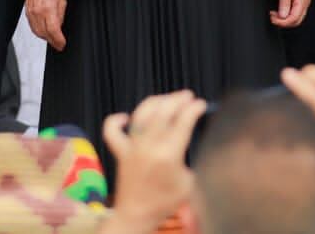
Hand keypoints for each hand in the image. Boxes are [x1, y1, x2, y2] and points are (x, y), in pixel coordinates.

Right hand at [26, 0, 67, 51]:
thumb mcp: (62, 1)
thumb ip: (60, 16)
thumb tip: (59, 28)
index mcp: (48, 9)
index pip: (53, 30)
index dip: (58, 40)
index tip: (62, 44)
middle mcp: (38, 13)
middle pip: (45, 34)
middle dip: (53, 41)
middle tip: (59, 45)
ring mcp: (31, 14)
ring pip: (37, 32)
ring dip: (46, 38)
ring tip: (53, 40)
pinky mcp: (27, 14)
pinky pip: (33, 27)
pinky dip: (39, 33)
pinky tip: (44, 33)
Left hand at [99, 91, 205, 233]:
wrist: (136, 217)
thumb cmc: (164, 203)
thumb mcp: (190, 183)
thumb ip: (194, 160)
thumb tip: (202, 141)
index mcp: (169, 155)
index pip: (183, 121)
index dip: (194, 109)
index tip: (201, 104)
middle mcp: (149, 147)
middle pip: (164, 111)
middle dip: (178, 99)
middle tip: (188, 96)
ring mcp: (132, 148)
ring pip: (142, 113)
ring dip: (156, 101)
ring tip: (167, 99)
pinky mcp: (120, 152)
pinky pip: (112, 131)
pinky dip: (117, 120)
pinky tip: (126, 117)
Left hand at [271, 0, 310, 27]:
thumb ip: (284, 3)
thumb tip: (283, 17)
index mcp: (302, 1)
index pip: (294, 19)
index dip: (282, 22)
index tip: (273, 19)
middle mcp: (305, 3)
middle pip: (296, 21)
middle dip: (284, 22)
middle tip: (273, 18)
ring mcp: (304, 1)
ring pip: (296, 17)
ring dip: (285, 19)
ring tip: (275, 14)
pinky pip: (296, 11)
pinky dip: (287, 14)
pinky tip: (280, 10)